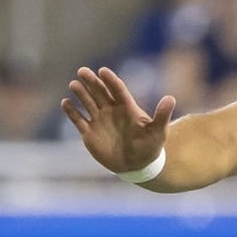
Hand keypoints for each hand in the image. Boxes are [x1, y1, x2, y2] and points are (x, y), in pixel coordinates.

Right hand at [61, 67, 175, 172]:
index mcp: (127, 107)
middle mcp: (111, 110)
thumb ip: (162, 115)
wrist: (137, 166)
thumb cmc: (150, 147)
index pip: (117, 90)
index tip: (103, 71)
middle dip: (91, 81)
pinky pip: (78, 119)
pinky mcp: (89, 133)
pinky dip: (72, 111)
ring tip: (74, 84)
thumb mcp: (158, 132)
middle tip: (83, 70)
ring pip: (87, 102)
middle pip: (99, 92)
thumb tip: (171, 98)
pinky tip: (65, 103)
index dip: (110, 80)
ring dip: (80, 93)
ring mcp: (99, 120)